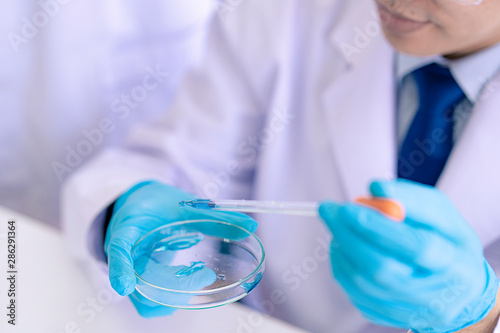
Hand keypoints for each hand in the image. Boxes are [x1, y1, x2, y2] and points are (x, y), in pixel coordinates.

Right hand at [104, 180, 256, 316]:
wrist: (137, 205)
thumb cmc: (156, 204)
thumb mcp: (183, 203)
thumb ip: (213, 217)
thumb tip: (250, 226)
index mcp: (127, 228)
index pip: (118, 249)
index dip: (120, 267)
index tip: (124, 285)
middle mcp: (124, 255)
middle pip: (139, 280)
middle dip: (173, 285)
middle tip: (205, 274)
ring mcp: (130, 271)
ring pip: (145, 299)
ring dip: (174, 296)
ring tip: (200, 276)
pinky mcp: (140, 282)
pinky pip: (151, 301)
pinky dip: (172, 297)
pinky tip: (190, 280)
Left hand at [319, 179, 498, 332]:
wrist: (457, 292)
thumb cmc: (447, 244)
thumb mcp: (443, 215)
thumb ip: (412, 199)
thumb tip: (376, 189)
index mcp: (455, 265)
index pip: (416, 247)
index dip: (379, 227)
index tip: (348, 207)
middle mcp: (432, 296)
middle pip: (381, 268)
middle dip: (348, 235)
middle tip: (328, 209)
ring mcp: (407, 311)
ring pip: (361, 282)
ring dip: (341, 247)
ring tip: (338, 223)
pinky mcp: (386, 317)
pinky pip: (353, 292)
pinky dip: (341, 264)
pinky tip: (342, 245)